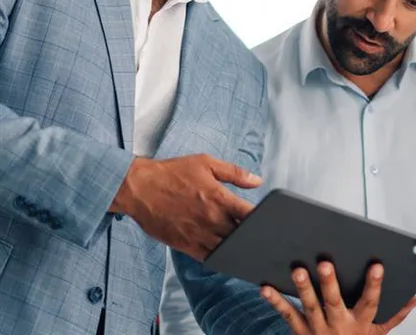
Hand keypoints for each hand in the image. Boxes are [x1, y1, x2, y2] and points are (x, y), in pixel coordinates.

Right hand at [110, 154, 261, 260]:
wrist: (139, 188)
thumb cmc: (172, 173)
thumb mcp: (206, 163)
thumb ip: (234, 173)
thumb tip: (257, 181)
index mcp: (218, 198)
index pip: (249, 214)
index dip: (261, 219)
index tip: (269, 221)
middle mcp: (210, 219)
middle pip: (240, 235)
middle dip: (252, 236)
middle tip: (261, 236)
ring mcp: (197, 234)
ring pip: (226, 250)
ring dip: (238, 249)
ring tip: (248, 248)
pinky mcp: (184, 245)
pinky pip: (208, 257)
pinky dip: (220, 258)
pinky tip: (227, 256)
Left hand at [261, 261, 415, 333]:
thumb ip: (396, 315)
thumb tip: (414, 298)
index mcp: (360, 322)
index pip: (370, 302)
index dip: (374, 284)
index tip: (377, 265)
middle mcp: (339, 325)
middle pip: (334, 302)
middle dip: (329, 283)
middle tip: (323, 264)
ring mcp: (318, 329)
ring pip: (310, 307)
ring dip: (303, 288)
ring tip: (297, 269)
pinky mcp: (301, 332)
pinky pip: (288, 315)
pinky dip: (276, 301)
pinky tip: (266, 287)